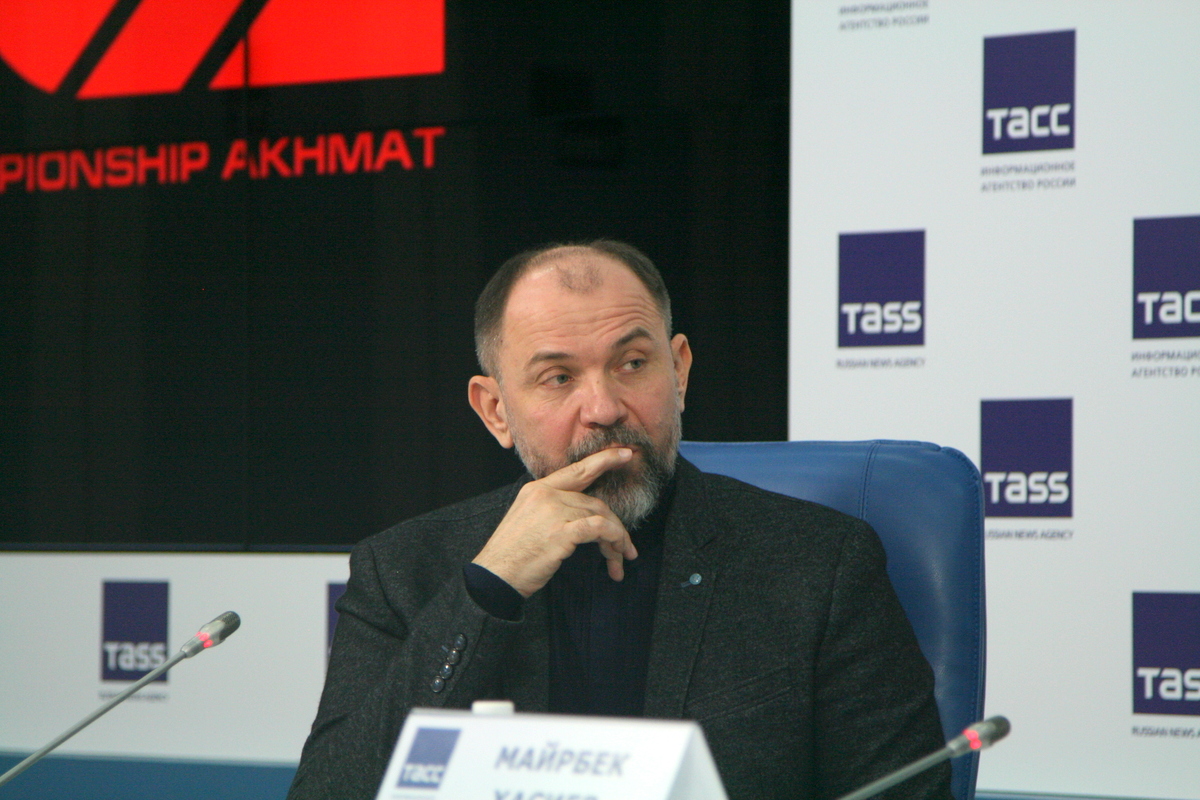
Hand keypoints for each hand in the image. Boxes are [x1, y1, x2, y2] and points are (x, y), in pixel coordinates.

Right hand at [472, 448, 638, 596]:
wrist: (495, 576)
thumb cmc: (513, 554)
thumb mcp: (528, 519)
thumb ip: (551, 508)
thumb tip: (583, 512)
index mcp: (536, 488)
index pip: (576, 470)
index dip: (603, 460)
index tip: (625, 454)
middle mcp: (545, 495)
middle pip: (594, 502)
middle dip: (615, 526)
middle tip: (626, 547)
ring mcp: (553, 512)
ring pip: (600, 516)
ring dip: (616, 539)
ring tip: (621, 559)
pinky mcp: (561, 532)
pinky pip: (599, 529)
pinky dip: (612, 540)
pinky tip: (615, 557)